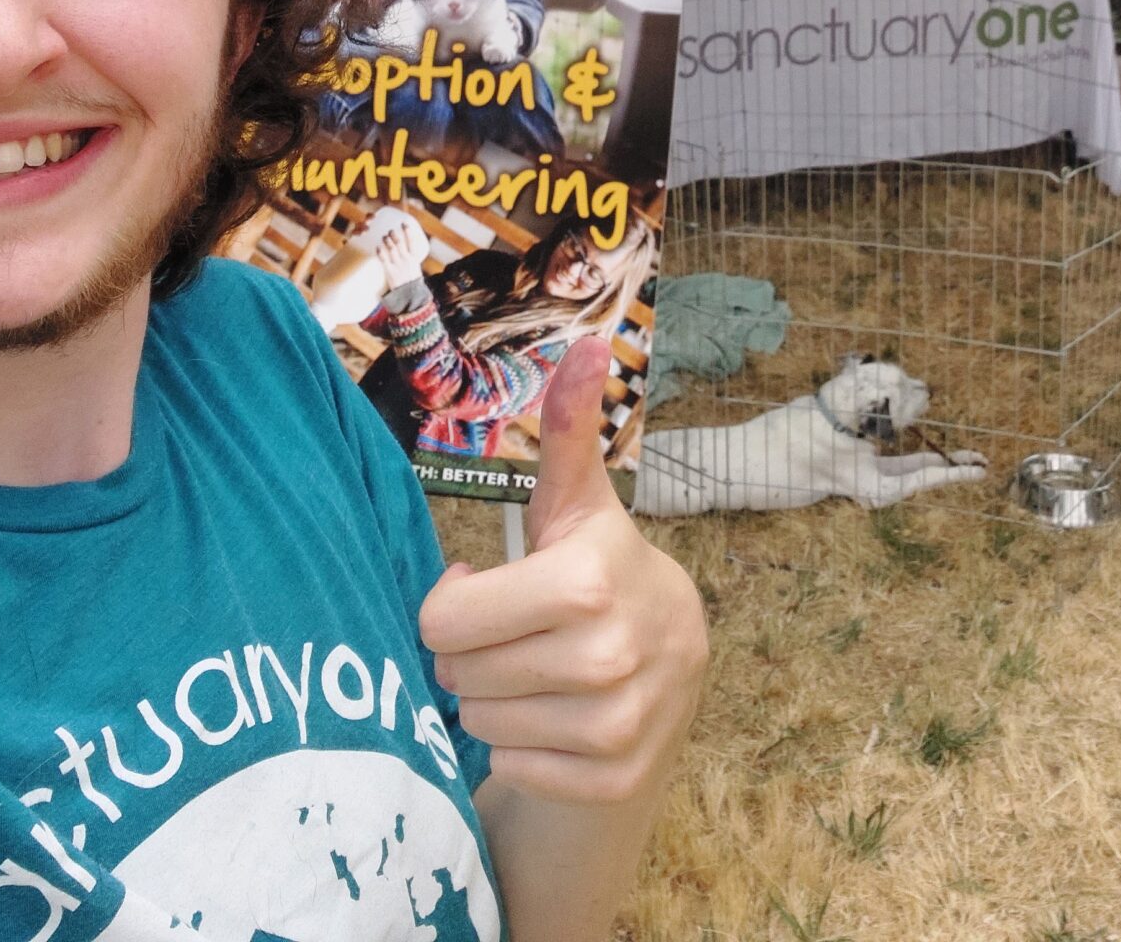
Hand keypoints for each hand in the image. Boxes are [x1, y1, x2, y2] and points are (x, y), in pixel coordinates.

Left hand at [366, 206, 427, 287]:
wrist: (410, 296)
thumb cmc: (412, 283)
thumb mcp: (415, 269)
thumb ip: (408, 260)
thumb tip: (401, 253)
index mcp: (414, 259)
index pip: (412, 242)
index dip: (408, 231)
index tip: (404, 223)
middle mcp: (406, 260)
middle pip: (399, 243)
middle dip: (394, 234)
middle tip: (390, 230)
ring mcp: (398, 265)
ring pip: (391, 249)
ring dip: (387, 241)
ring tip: (383, 236)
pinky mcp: (390, 272)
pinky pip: (384, 260)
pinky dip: (380, 252)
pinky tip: (377, 247)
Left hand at [419, 338, 707, 804]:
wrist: (675, 664)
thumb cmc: (599, 572)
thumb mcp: (577, 503)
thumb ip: (568, 428)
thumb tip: (587, 344)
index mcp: (587, 581)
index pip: (445, 621)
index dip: (454, 604)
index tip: (486, 591)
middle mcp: (607, 657)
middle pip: (457, 674)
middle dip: (471, 653)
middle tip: (512, 634)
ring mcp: (615, 724)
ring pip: (481, 722)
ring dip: (492, 698)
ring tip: (533, 671)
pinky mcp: (613, 776)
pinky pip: (513, 766)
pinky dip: (521, 745)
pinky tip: (554, 714)